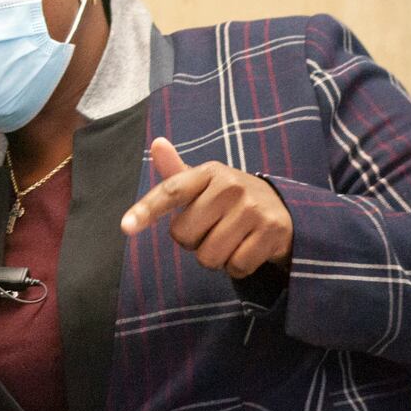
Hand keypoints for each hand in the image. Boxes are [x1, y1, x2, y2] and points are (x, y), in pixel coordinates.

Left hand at [119, 138, 293, 278]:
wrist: (283, 209)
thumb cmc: (231, 199)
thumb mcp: (205, 183)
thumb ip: (176, 173)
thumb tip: (156, 143)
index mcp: (209, 172)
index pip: (171, 192)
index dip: (146, 210)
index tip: (126, 227)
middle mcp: (231, 186)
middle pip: (185, 235)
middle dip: (193, 241)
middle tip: (212, 229)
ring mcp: (253, 209)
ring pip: (209, 256)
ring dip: (215, 258)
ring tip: (230, 240)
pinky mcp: (272, 232)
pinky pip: (235, 267)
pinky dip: (237, 267)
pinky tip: (246, 249)